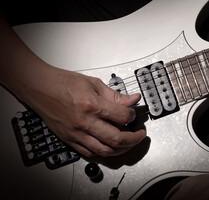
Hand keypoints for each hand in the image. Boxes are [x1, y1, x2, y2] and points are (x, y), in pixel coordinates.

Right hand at [20, 66, 145, 157]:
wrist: (39, 87)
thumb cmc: (62, 83)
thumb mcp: (93, 83)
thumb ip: (115, 95)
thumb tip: (133, 100)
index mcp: (91, 105)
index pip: (122, 117)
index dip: (133, 116)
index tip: (135, 114)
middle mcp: (84, 122)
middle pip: (116, 139)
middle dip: (134, 139)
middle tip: (140, 134)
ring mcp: (76, 134)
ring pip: (105, 151)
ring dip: (121, 149)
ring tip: (129, 142)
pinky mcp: (69, 140)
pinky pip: (90, 153)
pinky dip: (104, 153)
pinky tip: (110, 147)